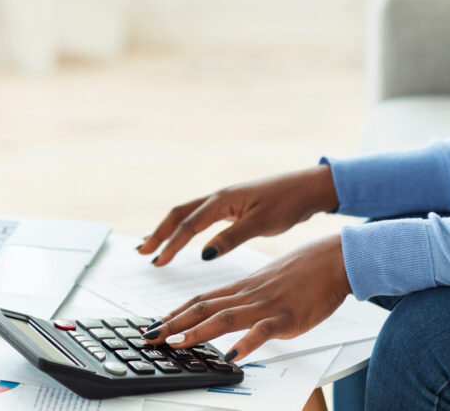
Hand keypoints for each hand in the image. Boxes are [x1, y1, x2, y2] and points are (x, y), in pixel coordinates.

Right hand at [137, 165, 338, 265]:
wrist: (307, 188)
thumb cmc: (288, 202)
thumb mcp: (260, 223)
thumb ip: (230, 238)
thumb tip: (203, 254)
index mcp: (223, 201)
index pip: (189, 224)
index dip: (171, 244)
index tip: (157, 261)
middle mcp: (219, 198)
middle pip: (179, 214)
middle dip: (159, 233)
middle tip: (143, 252)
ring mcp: (225, 201)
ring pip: (188, 214)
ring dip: (169, 229)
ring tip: (153, 246)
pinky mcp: (233, 207)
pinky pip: (200, 217)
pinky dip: (186, 228)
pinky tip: (183, 238)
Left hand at [141, 235, 350, 362]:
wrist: (334, 260)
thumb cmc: (305, 271)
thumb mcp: (269, 282)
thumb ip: (249, 297)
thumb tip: (232, 313)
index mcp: (243, 287)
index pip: (201, 299)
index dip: (175, 312)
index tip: (154, 324)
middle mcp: (248, 295)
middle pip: (203, 308)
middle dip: (173, 323)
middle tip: (148, 337)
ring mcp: (266, 305)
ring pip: (225, 317)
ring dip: (197, 332)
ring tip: (176, 343)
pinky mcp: (287, 317)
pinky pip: (263, 331)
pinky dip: (246, 344)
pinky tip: (232, 355)